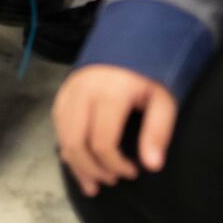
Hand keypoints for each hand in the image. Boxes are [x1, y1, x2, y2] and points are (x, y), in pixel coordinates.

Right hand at [54, 64, 179, 194]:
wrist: (128, 42)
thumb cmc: (148, 74)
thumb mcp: (163, 99)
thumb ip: (158, 131)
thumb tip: (152, 165)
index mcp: (109, 92)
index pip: (102, 142)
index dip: (116, 165)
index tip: (133, 172)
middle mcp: (82, 91)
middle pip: (75, 143)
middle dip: (92, 169)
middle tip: (112, 180)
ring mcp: (68, 91)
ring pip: (63, 137)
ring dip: (76, 165)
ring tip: (94, 181)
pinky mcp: (62, 94)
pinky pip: (59, 128)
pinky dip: (67, 149)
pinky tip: (80, 163)